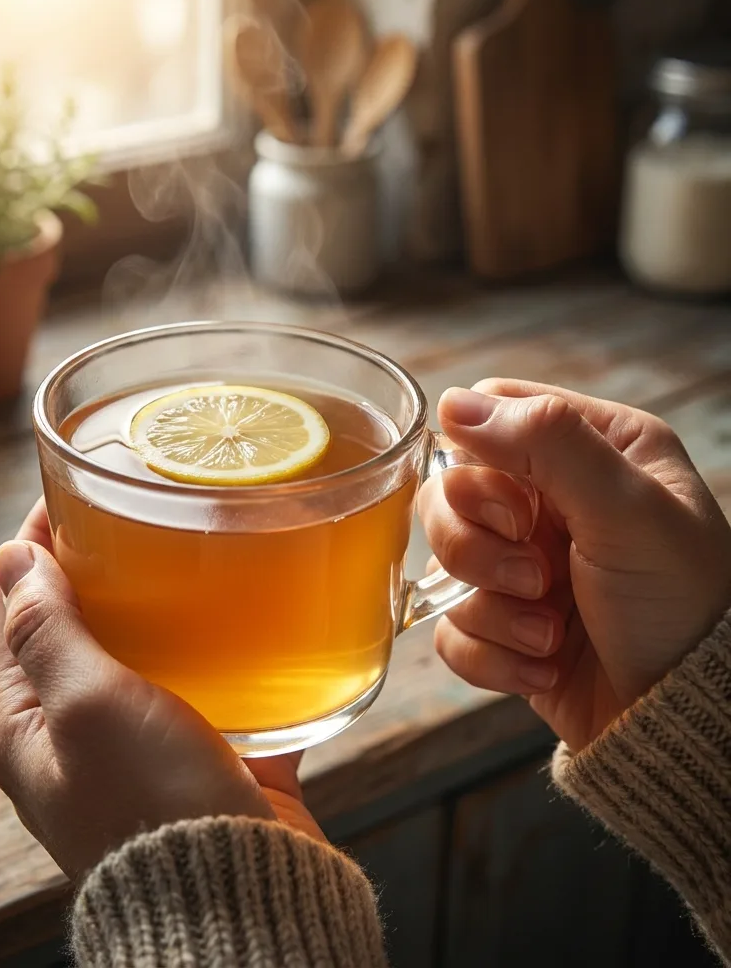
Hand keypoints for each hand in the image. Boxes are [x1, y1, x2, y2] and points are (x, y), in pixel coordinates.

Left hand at [0, 499, 323, 880]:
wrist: (240, 896)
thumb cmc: (152, 806)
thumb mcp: (87, 705)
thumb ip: (47, 630)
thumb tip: (10, 557)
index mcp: (18, 724)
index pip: (6, 609)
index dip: (30, 546)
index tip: (67, 491)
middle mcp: (65, 734)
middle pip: (65, 625)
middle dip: (90, 565)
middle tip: (130, 509)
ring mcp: (128, 744)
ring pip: (130, 648)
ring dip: (148, 599)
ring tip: (180, 544)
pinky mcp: (189, 752)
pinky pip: (188, 679)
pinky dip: (200, 642)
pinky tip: (230, 608)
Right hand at [419, 379, 730, 750]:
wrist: (683, 723)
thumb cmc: (680, 605)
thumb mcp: (627, 510)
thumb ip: (547, 443)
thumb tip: (452, 402)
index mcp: (591, 450)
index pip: (490, 415)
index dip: (481, 461)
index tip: (519, 510)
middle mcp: (551, 501)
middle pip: (448, 491)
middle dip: (479, 547)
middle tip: (538, 577)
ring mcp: (522, 564)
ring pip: (442, 562)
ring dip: (492, 607)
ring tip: (549, 634)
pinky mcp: (502, 625)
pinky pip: (450, 629)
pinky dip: (490, 656)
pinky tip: (543, 668)